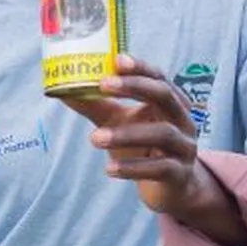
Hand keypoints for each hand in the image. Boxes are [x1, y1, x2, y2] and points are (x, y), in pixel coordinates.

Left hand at [60, 55, 200, 213]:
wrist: (169, 186)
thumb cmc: (142, 146)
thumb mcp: (118, 122)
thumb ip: (95, 106)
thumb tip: (62, 90)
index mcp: (169, 101)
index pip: (158, 77)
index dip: (139, 68)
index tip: (116, 59)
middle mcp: (182, 119)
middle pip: (165, 95)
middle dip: (135, 87)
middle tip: (103, 85)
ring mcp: (184, 146)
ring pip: (161, 133)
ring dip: (126, 134)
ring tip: (95, 138)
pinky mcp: (180, 173)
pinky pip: (160, 168)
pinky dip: (133, 167)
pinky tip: (110, 169)